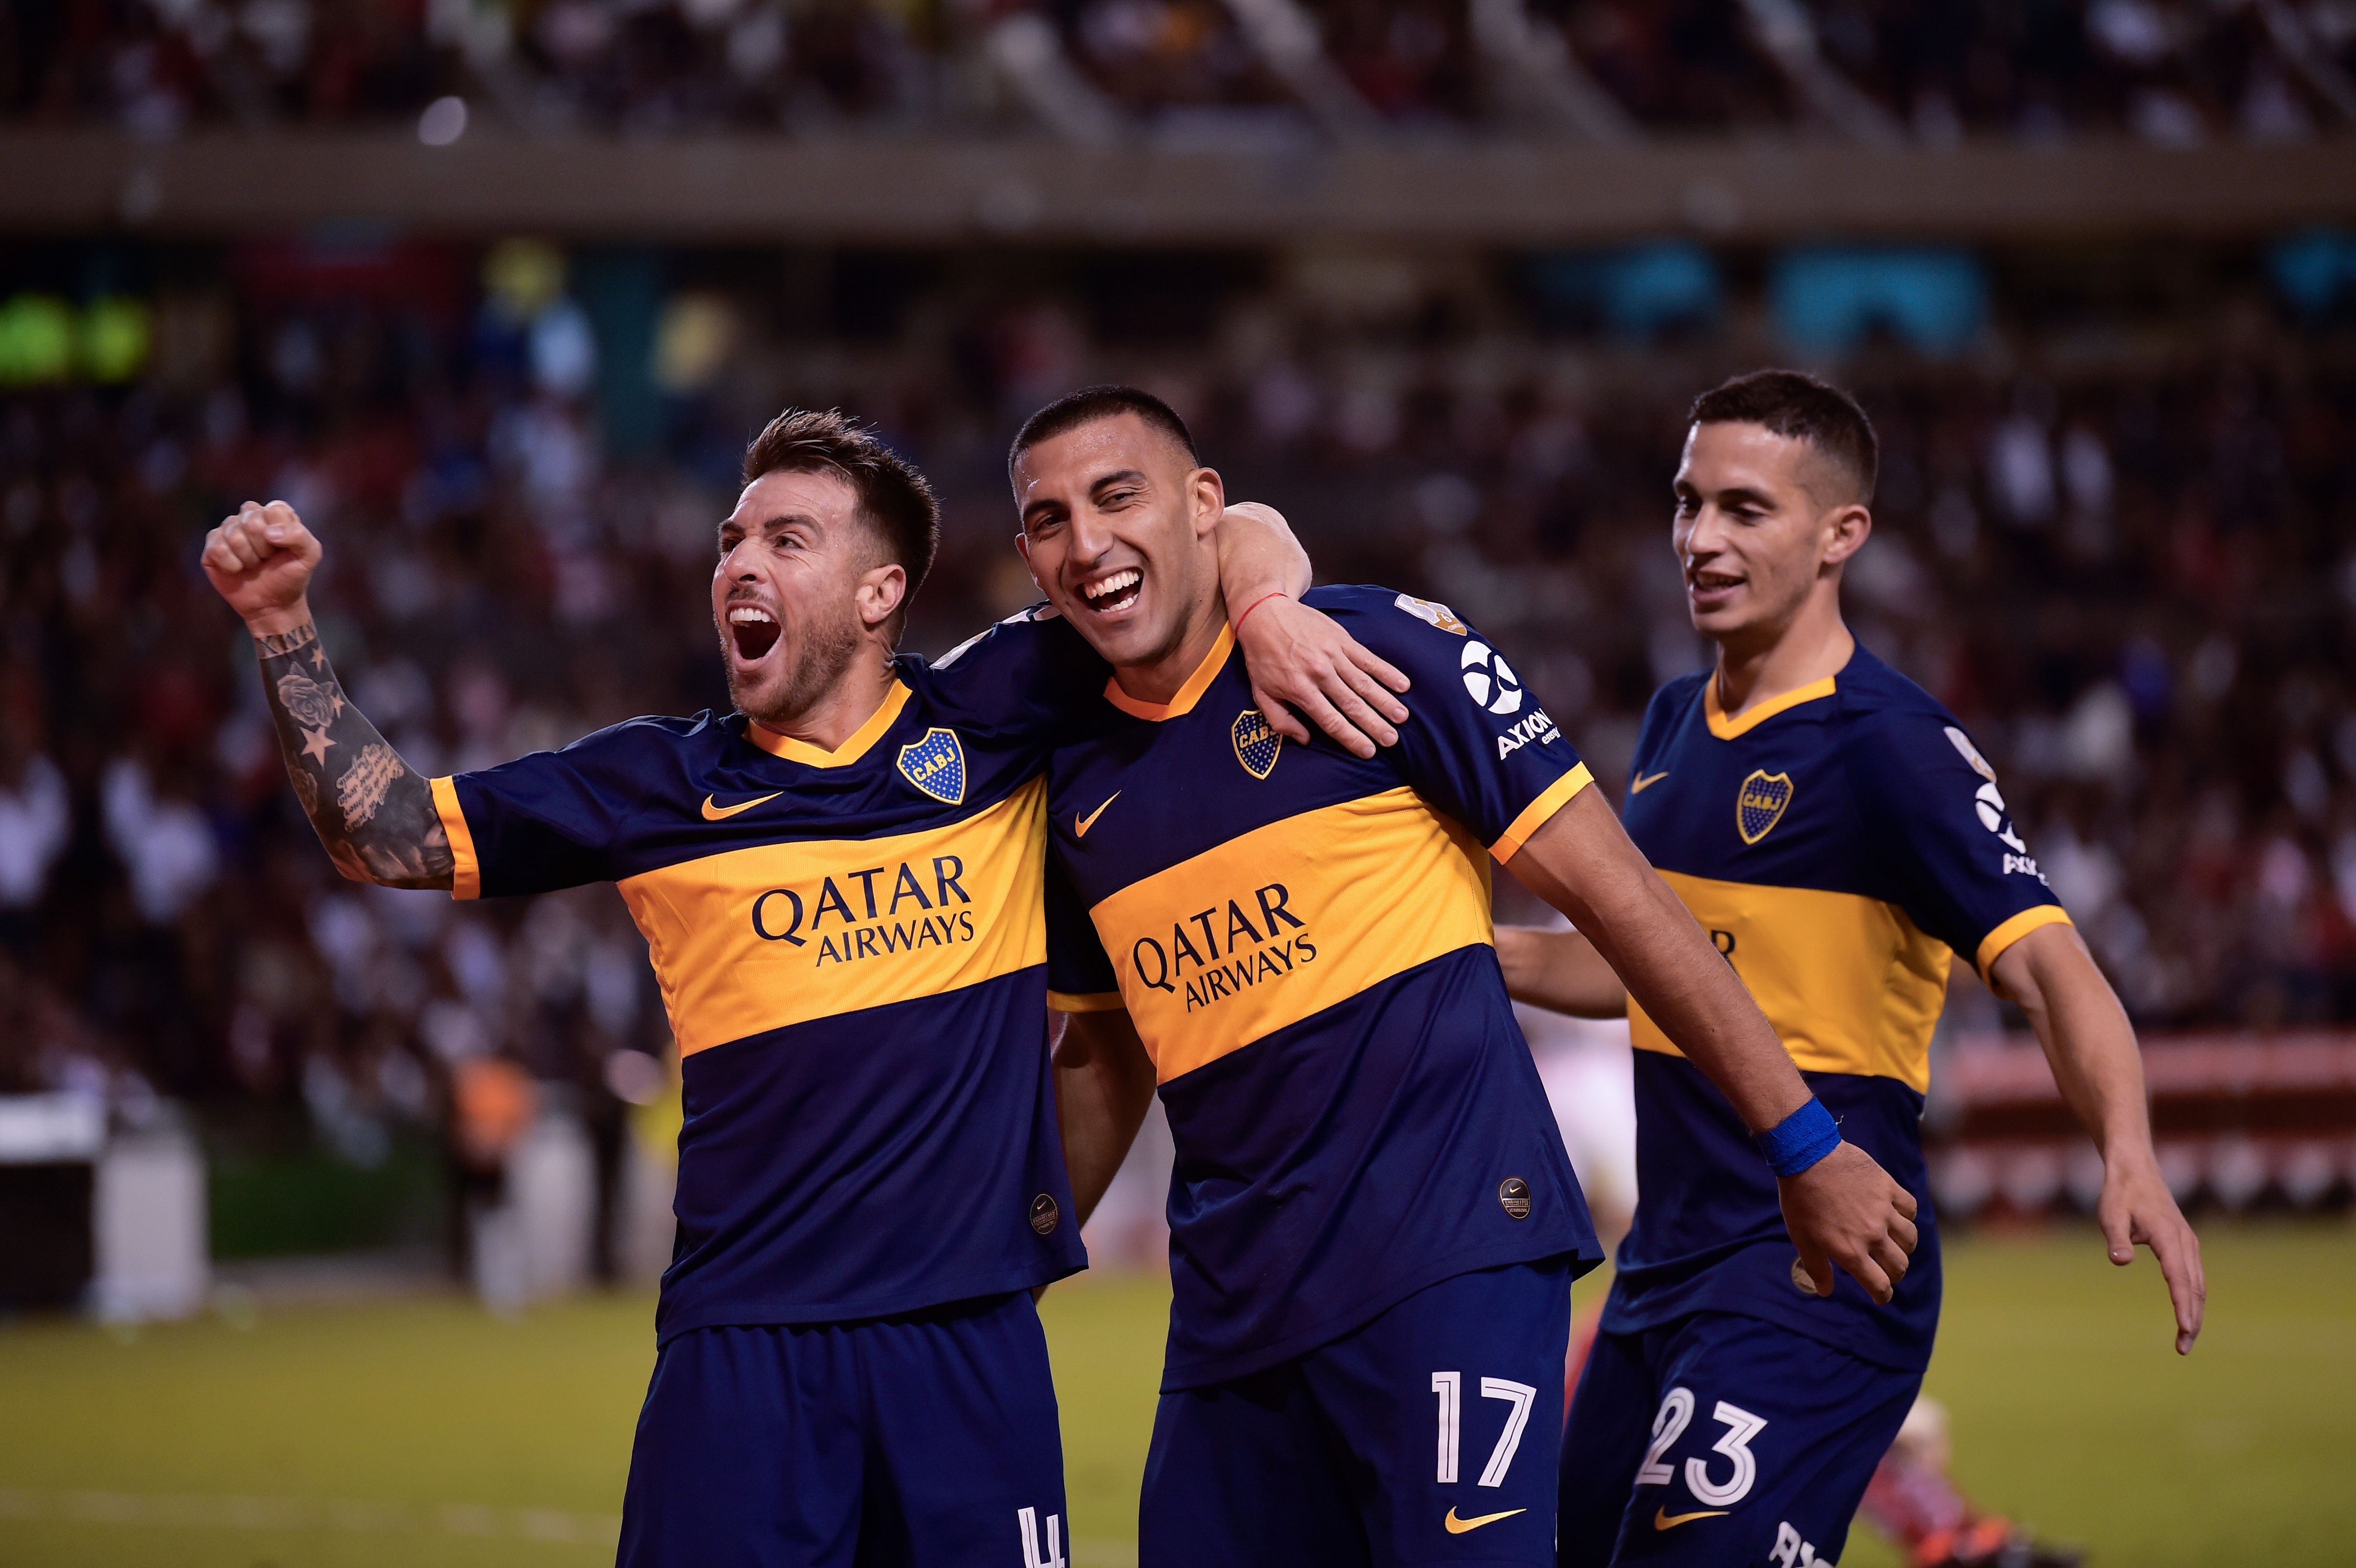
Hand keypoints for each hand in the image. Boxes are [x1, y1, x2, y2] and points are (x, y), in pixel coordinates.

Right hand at [202, 501, 320, 635]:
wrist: (272, 604)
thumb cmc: (291, 577)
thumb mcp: (309, 556)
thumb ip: (300, 536)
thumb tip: (268, 532)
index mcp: (275, 514)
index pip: (274, 510)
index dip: (281, 533)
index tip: (284, 548)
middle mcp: (250, 517)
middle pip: (250, 520)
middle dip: (263, 547)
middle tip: (267, 558)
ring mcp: (229, 530)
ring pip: (233, 534)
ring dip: (248, 557)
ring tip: (254, 565)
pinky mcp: (212, 546)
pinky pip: (217, 548)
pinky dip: (231, 564)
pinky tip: (238, 569)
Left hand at [1236, 593, 1410, 759]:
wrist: (1264, 612)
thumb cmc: (1262, 656)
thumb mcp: (1261, 693)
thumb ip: (1281, 720)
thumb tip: (1305, 740)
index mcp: (1299, 690)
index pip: (1331, 721)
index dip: (1351, 738)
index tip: (1368, 751)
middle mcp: (1319, 674)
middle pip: (1352, 705)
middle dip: (1374, 724)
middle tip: (1391, 740)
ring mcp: (1333, 655)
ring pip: (1364, 683)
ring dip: (1385, 701)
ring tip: (1402, 717)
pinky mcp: (1342, 639)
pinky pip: (1368, 659)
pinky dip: (1386, 672)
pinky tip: (1402, 684)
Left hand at [1777, 1141, 1919, 1304]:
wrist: (1808, 1157)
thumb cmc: (1801, 1199)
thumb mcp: (1802, 1238)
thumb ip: (1817, 1267)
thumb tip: (1825, 1291)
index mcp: (1851, 1252)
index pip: (1879, 1285)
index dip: (1882, 1295)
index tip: (1881, 1295)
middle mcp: (1873, 1235)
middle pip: (1899, 1265)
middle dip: (1894, 1273)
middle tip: (1887, 1270)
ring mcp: (1884, 1211)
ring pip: (1910, 1239)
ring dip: (1904, 1247)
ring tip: (1895, 1244)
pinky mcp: (1889, 1188)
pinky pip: (1910, 1208)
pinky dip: (1907, 1215)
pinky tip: (1897, 1215)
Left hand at [2097, 1153, 2203, 1353]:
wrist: (2136, 1171)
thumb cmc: (2120, 1194)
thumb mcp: (2110, 1213)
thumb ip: (2116, 1238)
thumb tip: (2121, 1261)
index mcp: (2168, 1236)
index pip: (2179, 1277)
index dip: (2182, 1304)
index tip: (2184, 1328)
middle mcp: (2184, 1242)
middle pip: (2194, 1287)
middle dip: (2192, 1319)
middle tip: (2182, 1348)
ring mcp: (2188, 1244)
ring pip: (2198, 1285)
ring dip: (2195, 1313)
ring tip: (2184, 1340)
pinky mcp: (2185, 1245)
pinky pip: (2194, 1277)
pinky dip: (2193, 1299)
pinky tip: (2187, 1316)